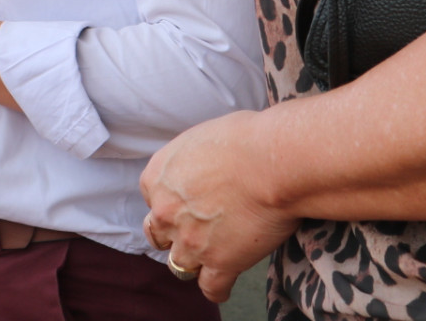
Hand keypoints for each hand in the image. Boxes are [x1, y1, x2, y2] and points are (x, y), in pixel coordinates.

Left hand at [141, 111, 298, 303]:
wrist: (272, 161)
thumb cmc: (246, 138)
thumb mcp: (202, 136)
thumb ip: (192, 159)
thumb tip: (204, 163)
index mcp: (157, 176)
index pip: (152, 198)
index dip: (173, 200)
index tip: (192, 198)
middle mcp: (166, 211)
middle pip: (158, 234)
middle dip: (175, 233)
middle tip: (198, 227)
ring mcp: (190, 241)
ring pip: (179, 265)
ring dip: (195, 260)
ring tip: (213, 253)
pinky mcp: (220, 263)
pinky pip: (211, 288)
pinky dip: (218, 287)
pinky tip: (227, 281)